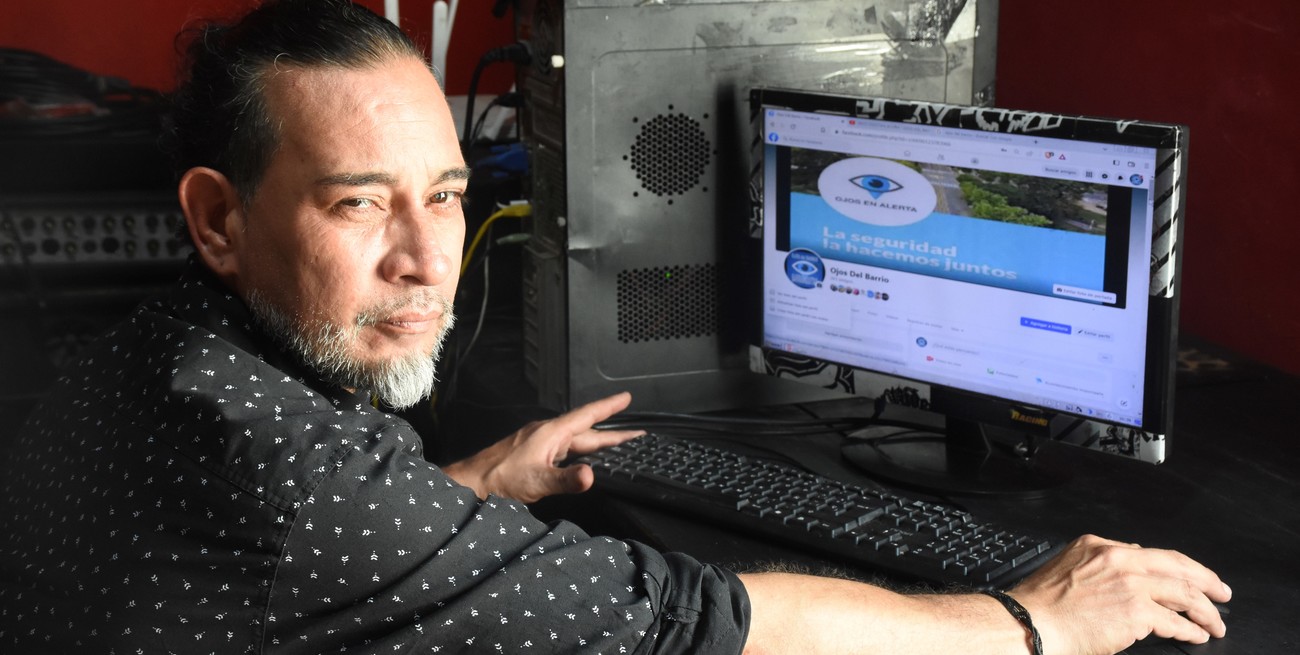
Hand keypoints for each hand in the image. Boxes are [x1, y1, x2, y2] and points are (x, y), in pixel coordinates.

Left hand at [442, 392, 642, 503]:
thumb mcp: (537, 481)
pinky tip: (582, 459)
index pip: (587, 416)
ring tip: (617, 443)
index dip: (609, 407)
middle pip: (586, 430)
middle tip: (636, 433)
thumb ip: (566, 480)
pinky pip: (564, 448)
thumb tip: (590, 476)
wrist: (472, 483)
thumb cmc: (500, 479)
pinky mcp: (534, 453)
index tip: (627, 398)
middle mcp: (547, 434)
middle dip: (612, 431)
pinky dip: (580, 451)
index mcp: (551, 433)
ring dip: (597, 441)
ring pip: (575, 440)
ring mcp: (540, 443)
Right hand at [1010, 534, 1230, 654]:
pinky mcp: (1136, 611)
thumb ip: (1097, 566)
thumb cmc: (1041, 605)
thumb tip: (1126, 573)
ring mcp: (1129, 584)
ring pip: (1183, 592)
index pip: (1151, 553)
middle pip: (1177, 565)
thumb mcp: (1067, 568)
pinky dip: (1191, 629)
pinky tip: (1197, 634)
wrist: (1029, 622)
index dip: (1177, 567)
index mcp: (1098, 546)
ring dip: (1205, 610)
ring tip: (1215, 622)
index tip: (1189, 577)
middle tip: (1221, 592)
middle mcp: (1117, 559)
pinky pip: (1175, 621)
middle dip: (1206, 580)